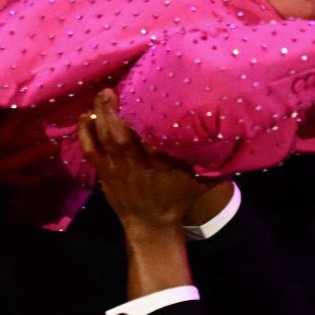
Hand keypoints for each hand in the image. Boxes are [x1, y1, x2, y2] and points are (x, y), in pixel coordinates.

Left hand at [77, 90, 222, 232]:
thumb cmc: (176, 199)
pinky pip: (89, 148)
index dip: (145, 112)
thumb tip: (229, 137)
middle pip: (117, 130)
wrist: (151, 225)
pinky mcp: (103, 171)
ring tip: (100, 96)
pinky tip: (85, 116)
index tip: (144, 92)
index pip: (150, 131)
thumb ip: (210, 161)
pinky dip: (84, 131)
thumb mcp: (199, 180)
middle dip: (111, 108)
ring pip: (101, 137)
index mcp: (158, 159)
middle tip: (111, 89)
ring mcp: (115, 166)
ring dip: (98, 115)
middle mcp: (134, 160)